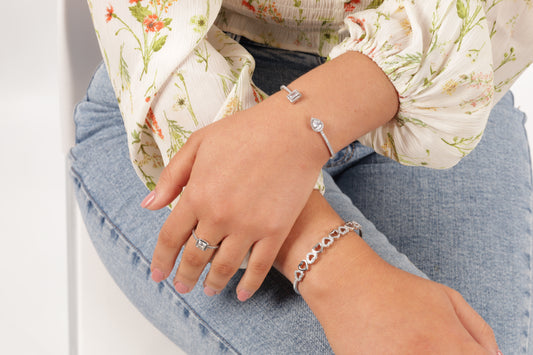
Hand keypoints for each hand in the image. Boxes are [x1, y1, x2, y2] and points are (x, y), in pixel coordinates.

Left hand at [143, 95, 327, 300]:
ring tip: (209, 291)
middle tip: (182, 287)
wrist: (293, 130)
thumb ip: (172, 176)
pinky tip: (242, 294)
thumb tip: (149, 205)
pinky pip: (259, 266)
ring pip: (224, 266)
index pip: (171, 237)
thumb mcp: (199, 143)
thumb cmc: (245, 131)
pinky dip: (249, 284)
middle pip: (195, 257)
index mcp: (197, 194)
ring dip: (213, 283)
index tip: (157, 274)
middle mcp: (219, 216)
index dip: (162, 259)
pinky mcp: (275, 230)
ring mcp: (248, 226)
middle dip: (185, 276)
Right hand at [275, 192, 499, 353]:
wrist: (345, 284)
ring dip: (415, 354)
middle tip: (423, 340)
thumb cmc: (397, 288)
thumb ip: (479, 331)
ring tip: (403, 341)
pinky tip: (387, 346)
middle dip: (445, 354)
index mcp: (451, 347)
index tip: (455, 346)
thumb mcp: (447, 297)